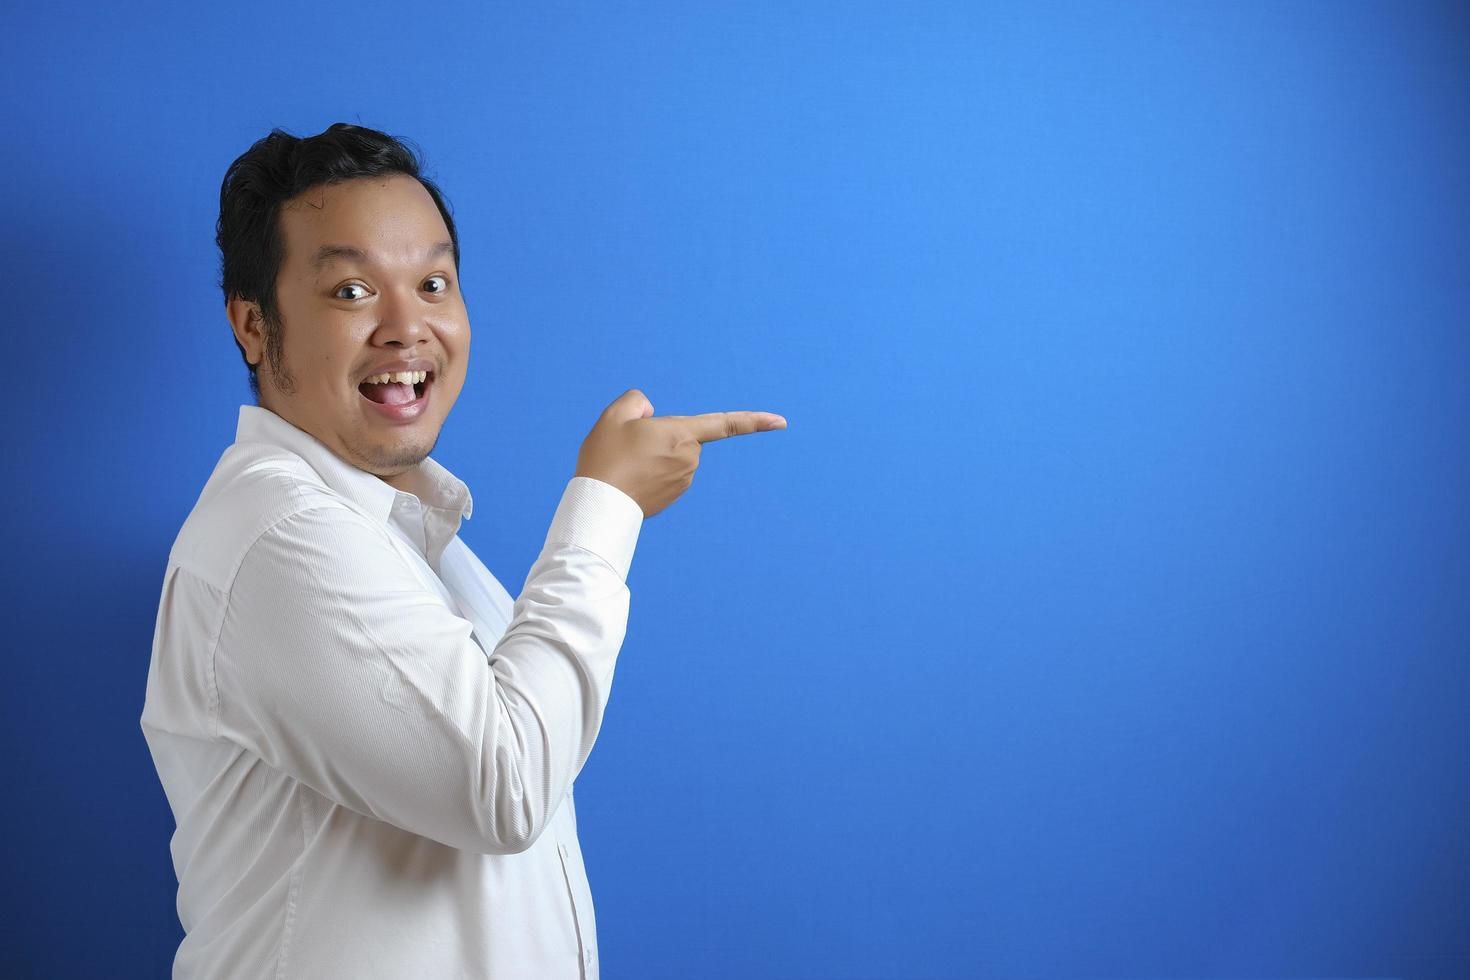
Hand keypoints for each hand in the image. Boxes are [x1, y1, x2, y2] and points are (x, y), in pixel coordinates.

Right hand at [574, 388, 786, 518]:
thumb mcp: (614, 415)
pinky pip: (666, 472)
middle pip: (681, 435)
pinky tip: (631, 477)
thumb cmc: (606, 458)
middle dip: (660, 435)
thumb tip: (650, 413)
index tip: (781, 422)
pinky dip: (652, 471)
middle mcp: (690, 458)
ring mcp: (684, 479)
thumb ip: (637, 400)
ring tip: (626, 463)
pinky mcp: (674, 495)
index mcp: (682, 434)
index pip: (726, 424)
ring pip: (672, 454)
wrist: (600, 504)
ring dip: (654, 454)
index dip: (755, 421)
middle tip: (628, 445)